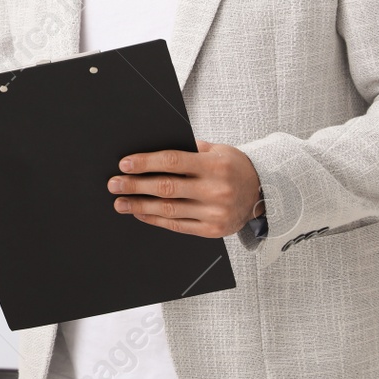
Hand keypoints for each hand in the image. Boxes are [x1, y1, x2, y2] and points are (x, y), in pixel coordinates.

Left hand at [108, 140, 263, 237]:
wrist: (264, 192)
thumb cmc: (233, 167)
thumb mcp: (216, 150)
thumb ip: (188, 150)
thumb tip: (150, 149)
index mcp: (215, 166)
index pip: (173, 161)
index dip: (145, 163)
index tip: (124, 164)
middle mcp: (216, 190)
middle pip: (166, 187)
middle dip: (135, 186)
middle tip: (114, 184)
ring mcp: (215, 213)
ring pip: (168, 209)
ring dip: (139, 206)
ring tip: (120, 202)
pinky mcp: (212, 230)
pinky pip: (177, 225)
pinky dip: (154, 219)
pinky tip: (140, 213)